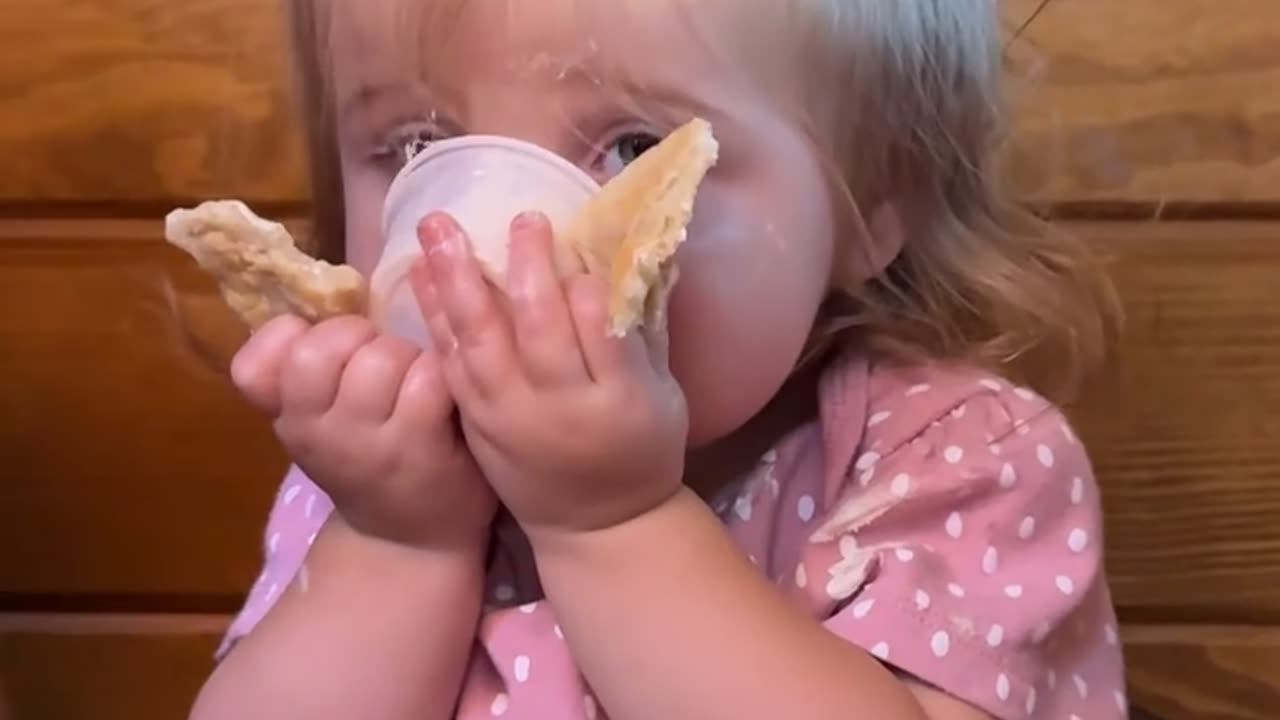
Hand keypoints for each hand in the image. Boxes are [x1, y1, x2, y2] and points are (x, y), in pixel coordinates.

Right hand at [230, 305, 495, 550]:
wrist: (413, 541)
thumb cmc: (370, 458)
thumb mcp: (321, 420)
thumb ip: (308, 367)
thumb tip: (318, 286)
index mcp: (287, 416)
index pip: (255, 362)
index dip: (293, 336)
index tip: (324, 352)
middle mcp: (316, 433)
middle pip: (321, 347)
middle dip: (358, 337)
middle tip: (380, 362)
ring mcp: (367, 446)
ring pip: (380, 357)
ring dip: (407, 358)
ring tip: (416, 384)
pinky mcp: (420, 452)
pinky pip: (427, 381)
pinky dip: (441, 377)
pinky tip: (445, 400)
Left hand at [413, 211, 687, 537]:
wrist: (597, 527)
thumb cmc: (642, 450)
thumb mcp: (664, 394)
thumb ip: (641, 332)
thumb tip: (630, 255)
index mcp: (619, 401)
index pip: (600, 333)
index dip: (584, 286)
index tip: (575, 239)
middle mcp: (560, 410)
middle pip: (538, 331)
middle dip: (526, 270)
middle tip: (522, 220)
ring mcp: (510, 418)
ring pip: (481, 343)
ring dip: (458, 281)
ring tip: (440, 229)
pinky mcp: (477, 423)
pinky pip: (454, 365)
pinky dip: (437, 317)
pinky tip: (422, 275)